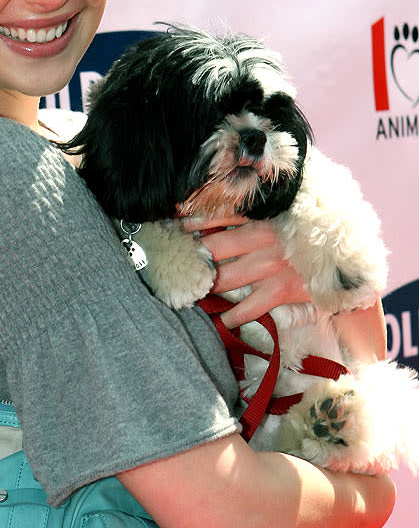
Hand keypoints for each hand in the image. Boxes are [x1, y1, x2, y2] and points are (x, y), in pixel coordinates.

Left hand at [180, 215, 310, 327]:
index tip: (176, 226)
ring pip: (226, 277)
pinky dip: (232, 316)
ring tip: (189, 291)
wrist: (353, 262)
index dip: (196, 220)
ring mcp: (273, 266)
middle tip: (175, 262)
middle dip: (194, 255)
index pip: (223, 215)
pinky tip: (219, 322)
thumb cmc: (317, 236)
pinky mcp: (283, 289)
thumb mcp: (293, 214)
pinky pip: (250, 307)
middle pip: (215, 247)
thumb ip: (265, 211)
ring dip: (206, 285)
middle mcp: (266, 239)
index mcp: (267, 216)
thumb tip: (230, 205)